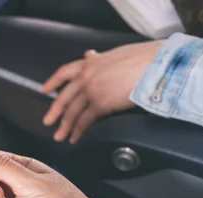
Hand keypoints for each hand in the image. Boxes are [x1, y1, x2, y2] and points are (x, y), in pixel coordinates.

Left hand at [42, 40, 161, 143]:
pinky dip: (78, 131)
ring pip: (73, 111)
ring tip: (59, 137)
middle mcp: (87, 75)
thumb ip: (100, 58)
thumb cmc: (145, 58)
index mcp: (90, 63)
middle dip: (55, 111)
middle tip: (47, 122)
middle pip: (64, 96)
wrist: (157, 65)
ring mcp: (92, 90)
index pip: (65, 72)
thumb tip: (90, 55)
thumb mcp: (117, 54)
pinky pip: (85, 120)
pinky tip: (75, 138)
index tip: (45, 90)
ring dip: (65, 126)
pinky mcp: (100, 103)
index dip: (53, 82)